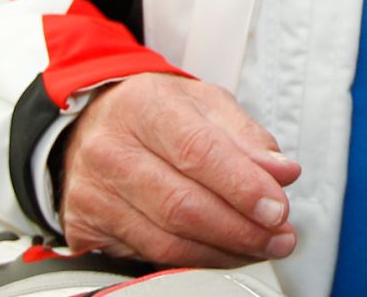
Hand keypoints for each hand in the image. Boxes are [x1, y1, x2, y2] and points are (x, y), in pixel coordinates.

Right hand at [60, 72, 302, 267]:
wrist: (95, 123)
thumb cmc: (158, 112)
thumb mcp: (207, 104)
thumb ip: (247, 138)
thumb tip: (281, 173)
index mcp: (144, 106)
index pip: (198, 152)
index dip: (242, 186)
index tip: (278, 209)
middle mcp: (110, 150)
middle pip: (181, 204)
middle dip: (241, 229)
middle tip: (280, 238)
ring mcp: (92, 193)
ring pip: (166, 239)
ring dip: (223, 251)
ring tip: (261, 248)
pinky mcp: (84, 228)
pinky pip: (147, 256)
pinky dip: (194, 261)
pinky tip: (223, 254)